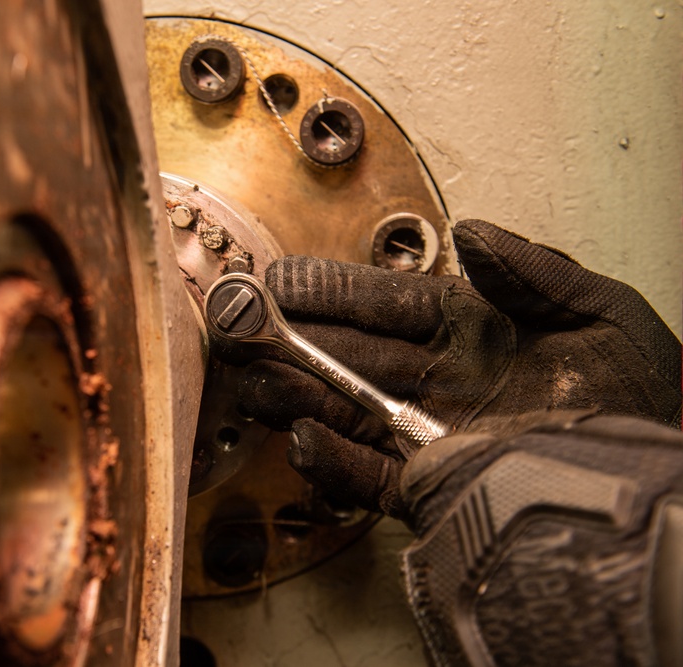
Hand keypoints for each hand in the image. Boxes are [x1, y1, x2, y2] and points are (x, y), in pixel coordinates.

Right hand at [237, 219, 681, 516]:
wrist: (658, 475)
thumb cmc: (644, 394)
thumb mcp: (601, 312)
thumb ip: (532, 272)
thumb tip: (472, 233)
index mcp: (470, 330)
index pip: (383, 304)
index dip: (330, 291)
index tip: (280, 278)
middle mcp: (438, 380)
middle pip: (347, 356)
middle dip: (288, 339)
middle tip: (237, 322)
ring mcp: (430, 435)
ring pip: (343, 411)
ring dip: (293, 394)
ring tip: (251, 377)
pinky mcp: (433, 488)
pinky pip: (369, 477)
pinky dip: (332, 460)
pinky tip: (302, 436)